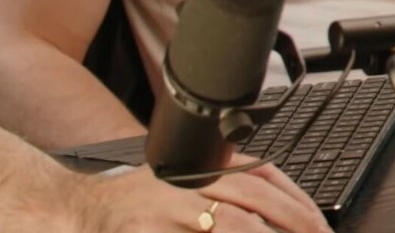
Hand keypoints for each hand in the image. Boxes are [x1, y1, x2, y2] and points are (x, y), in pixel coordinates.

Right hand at [76, 162, 328, 232]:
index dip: (297, 200)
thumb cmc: (138, 205)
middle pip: (251, 198)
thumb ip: (226, 190)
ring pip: (230, 223)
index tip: (320, 225)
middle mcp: (186, 184)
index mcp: (201, 168)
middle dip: (293, 220)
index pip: (262, 174)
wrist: (75, 211)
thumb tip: (288, 216)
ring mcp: (165, 212)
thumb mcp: (185, 183)